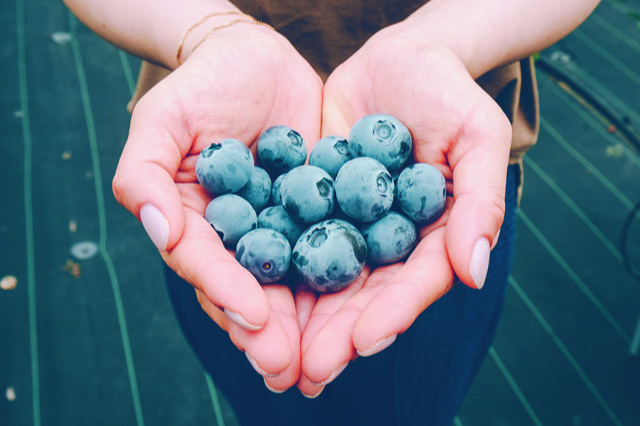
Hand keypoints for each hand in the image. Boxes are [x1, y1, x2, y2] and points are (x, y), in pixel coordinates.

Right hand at [111, 23, 322, 391]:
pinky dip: (347, 278)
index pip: (208, 267)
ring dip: (309, 325)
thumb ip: (146, 174)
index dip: (227, 294)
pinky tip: (367, 306)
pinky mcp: (320, 211)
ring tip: (328, 361)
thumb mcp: (162, 120)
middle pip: (251, 290)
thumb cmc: (201, 85)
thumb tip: (160, 233)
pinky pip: (334, 246)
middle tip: (288, 369)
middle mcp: (238, 237)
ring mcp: (281, 228)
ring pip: (294, 283)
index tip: (254, 320)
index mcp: (196, 225)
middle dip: (269, 332)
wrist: (255, 57)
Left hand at [296, 27, 511, 395]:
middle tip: (306, 373)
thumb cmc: (449, 92)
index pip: (413, 285)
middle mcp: (388, 242)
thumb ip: (479, 203)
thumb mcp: (476, 136)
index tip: (361, 344)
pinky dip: (272, 268)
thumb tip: (475, 274)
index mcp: (433, 237)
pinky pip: (291, 238)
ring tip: (269, 357)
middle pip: (363, 297)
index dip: (389, 316)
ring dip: (298, 321)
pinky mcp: (314, 203)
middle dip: (335, 337)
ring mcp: (349, 225)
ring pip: (322, 280)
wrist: (399, 58)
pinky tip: (245, 296)